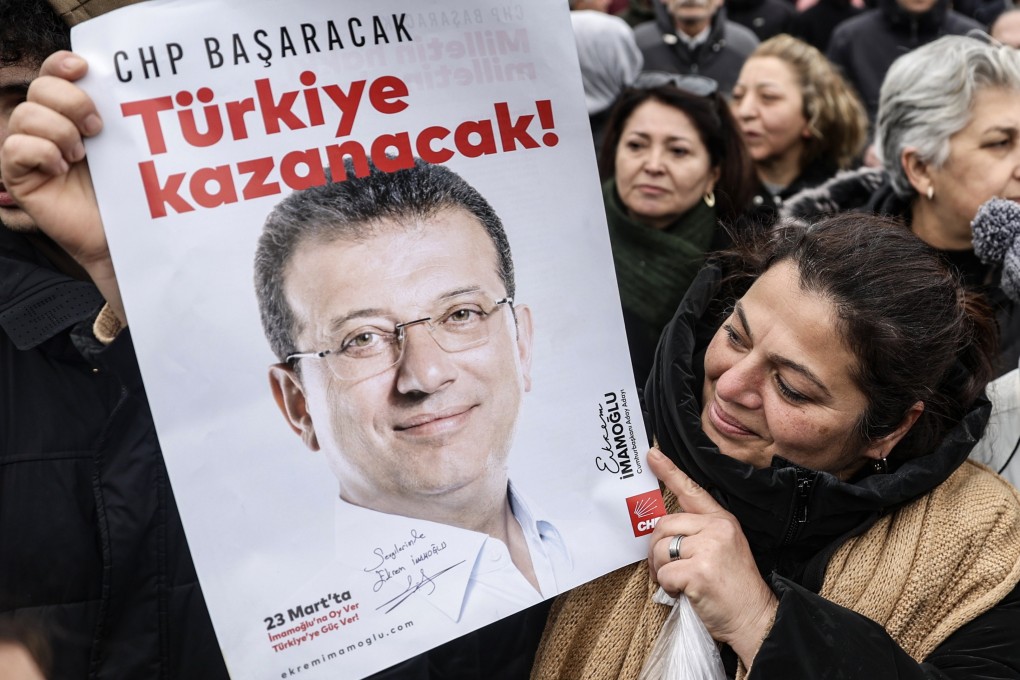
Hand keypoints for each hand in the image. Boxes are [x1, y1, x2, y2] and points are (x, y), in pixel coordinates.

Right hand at [0, 51, 122, 324]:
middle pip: (39, 89)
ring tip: (81, 155)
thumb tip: (118, 81)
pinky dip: (41, 154)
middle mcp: (47, 127)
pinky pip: (15, 148)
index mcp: (72, 112)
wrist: (125, 235)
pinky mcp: (20, 177)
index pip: (54, 74)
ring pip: (24, 116)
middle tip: (97, 128)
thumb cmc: (131, 191)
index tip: (84, 69)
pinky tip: (61, 169)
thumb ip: (118, 114)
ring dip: (59, 131)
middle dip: (70, 101)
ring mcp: (30, 151)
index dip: (62, 64)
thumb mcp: (128, 146)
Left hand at [647, 447, 777, 666]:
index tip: (651, 455)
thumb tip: (661, 533)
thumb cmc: (733, 589)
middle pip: (663, 525)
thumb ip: (698, 535)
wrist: (755, 619)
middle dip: (655, 551)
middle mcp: (717, 528)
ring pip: (660, 550)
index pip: (691, 490)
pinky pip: (664, 574)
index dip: (669, 472)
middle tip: (664, 570)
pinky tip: (686, 593)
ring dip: (660, 571)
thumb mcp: (723, 550)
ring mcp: (709, 548)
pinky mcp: (699, 570)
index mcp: (723, 521)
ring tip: (678, 584)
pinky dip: (668, 588)